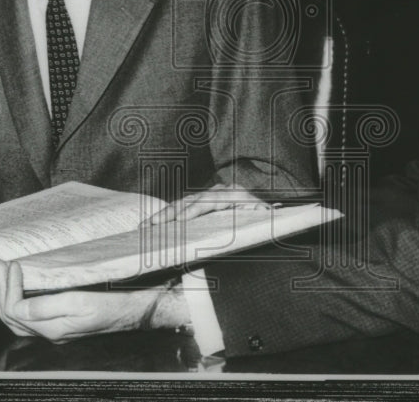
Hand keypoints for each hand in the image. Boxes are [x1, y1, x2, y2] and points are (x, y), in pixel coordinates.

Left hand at [0, 260, 185, 342]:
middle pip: (12, 317)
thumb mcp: (80, 301)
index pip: (16, 310)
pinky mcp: (61, 323)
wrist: (135, 310)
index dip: (8, 288)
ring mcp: (55, 329)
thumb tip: (17, 306)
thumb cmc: (113, 302)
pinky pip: (29, 316)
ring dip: (3, 299)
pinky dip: (17, 302)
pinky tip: (16, 293)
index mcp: (53, 328)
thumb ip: (46, 306)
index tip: (10, 265)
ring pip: (18, 319)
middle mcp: (51, 332)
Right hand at [147, 183, 272, 223]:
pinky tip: (157, 223)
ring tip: (148, 225)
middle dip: (171, 212)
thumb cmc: (265, 219)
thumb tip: (250, 222)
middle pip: (192, 200)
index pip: (210, 201)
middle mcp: (221, 192)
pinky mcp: (207, 201)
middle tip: (153, 224)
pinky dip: (172, 214)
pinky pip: (187, 206)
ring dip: (166, 214)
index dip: (193, 210)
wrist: (270, 212)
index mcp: (236, 195)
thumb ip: (256, 221)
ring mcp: (212, 195)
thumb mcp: (264, 219)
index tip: (179, 220)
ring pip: (186, 202)